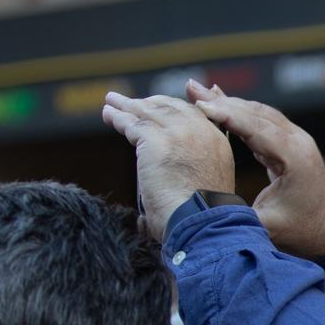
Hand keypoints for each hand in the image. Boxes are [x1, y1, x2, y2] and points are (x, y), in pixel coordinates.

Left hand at [102, 91, 237, 241]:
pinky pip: (132, 124)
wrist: (201, 222)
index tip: (156, 106)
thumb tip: (159, 196)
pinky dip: (118, 118)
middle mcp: (200, 132)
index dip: (171, 108)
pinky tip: (108, 115)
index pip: (191, 115)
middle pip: (169, 108)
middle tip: (131, 101)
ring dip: (127, 106)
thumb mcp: (206, 186)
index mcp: (216, 142)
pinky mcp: (156, 140)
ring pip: (148, 112)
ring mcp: (178, 133)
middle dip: (148, 103)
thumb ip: (189, 176)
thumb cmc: (201, 219)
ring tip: (112, 102)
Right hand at [186, 83, 324, 257]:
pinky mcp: (292, 144)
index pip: (257, 128)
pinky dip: (241, 113)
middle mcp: (298, 142)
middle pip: (257, 113)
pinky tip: (221, 105)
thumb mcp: (268, 227)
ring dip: (230, 103)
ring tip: (199, 92)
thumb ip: (238, 217)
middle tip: (191, 88)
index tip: (199, 105)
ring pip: (260, 113)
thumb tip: (204, 210)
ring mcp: (297, 140)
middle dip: (222, 101)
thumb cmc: (304, 232)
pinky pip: (264, 122)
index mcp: (295, 158)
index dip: (227, 115)